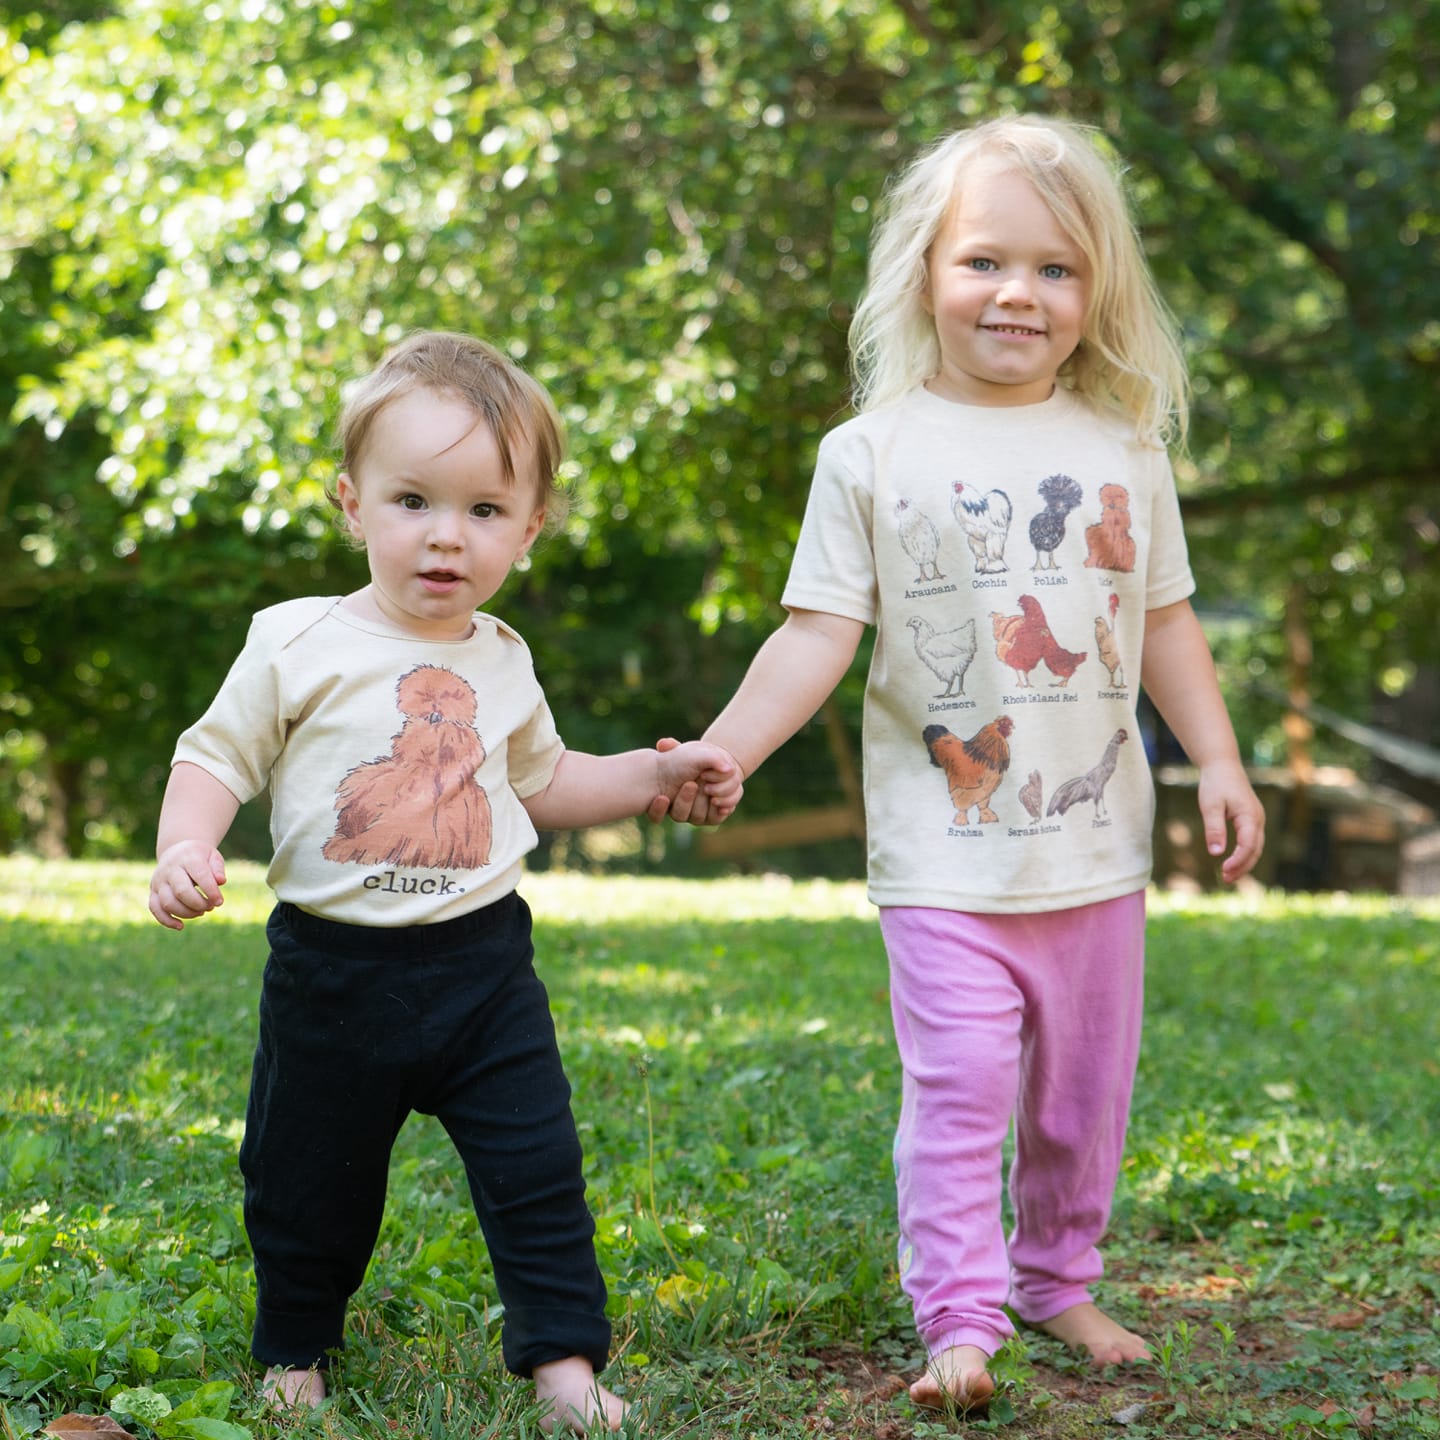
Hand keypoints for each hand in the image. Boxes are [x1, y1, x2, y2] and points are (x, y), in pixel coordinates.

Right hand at [149, 840, 227, 929]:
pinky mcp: (153, 892)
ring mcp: (159, 881)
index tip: (220, 902)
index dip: (211, 891)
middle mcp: (170, 869)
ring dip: (186, 913)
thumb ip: (217, 868)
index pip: (200, 875)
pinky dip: (166, 920)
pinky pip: (155, 909)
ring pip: (168, 903)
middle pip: (181, 891)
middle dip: (199, 904)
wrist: (176, 851)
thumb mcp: (212, 856)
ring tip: (201, 912)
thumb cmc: (199, 857)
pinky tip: (181, 926)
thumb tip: (221, 882)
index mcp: (188, 858)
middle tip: (211, 906)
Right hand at [649, 737, 742, 826]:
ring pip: (696, 817)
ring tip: (707, 788)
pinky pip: (715, 817)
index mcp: (664, 800)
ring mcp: (696, 815)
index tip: (662, 797)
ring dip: (700, 803)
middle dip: (684, 801)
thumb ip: (671, 748)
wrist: (715, 766)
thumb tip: (662, 743)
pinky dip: (717, 810)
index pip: (655, 815)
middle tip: (691, 784)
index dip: (657, 810)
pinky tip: (719, 801)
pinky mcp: (713, 816)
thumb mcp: (681, 752)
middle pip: (679, 815)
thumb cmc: (691, 758)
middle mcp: (679, 810)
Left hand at [1197, 758, 1264, 882]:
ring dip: (1244, 863)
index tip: (1224, 870)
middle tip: (1225, 879)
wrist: (1223, 766)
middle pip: (1255, 850)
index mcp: (1250, 816)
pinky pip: (1251, 842)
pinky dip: (1244, 854)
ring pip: (1255, 848)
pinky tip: (1232, 863)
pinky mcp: (1251, 820)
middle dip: (1242, 867)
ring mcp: (1257, 820)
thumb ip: (1214, 829)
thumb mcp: (1211, 806)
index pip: (1249, 844)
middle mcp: (1258, 820)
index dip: (1238, 860)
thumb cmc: (1215, 784)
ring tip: (1227, 876)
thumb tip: (1216, 853)